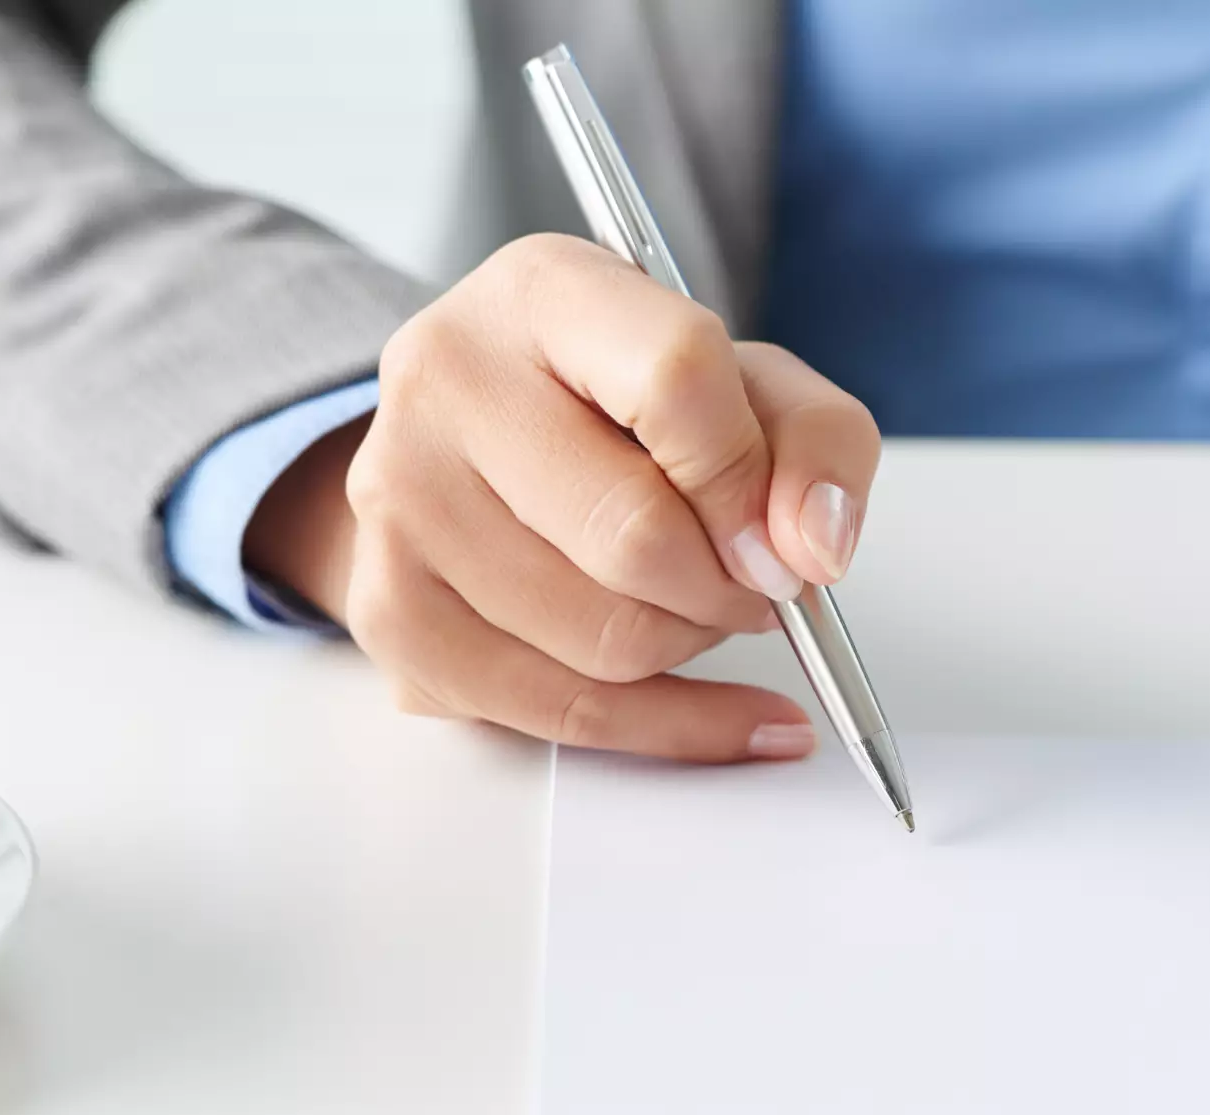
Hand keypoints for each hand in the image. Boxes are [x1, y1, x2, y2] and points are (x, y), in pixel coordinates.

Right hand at [245, 233, 880, 760]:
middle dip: (729, 590)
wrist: (488, 456)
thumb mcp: (753, 390)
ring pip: (604, 641)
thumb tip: (814, 547)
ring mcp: (399, 499)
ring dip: (688, 648)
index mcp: (546, 292)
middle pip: (635, 535)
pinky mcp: (389, 610)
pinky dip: (665, 727)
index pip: (676, 377)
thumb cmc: (631, 417)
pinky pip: (560, 714)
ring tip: (692, 610)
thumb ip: (820, 445)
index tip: (783, 541)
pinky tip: (713, 709)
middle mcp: (446, 379)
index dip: (751, 483)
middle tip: (751, 589)